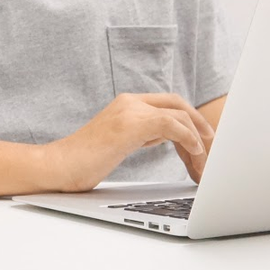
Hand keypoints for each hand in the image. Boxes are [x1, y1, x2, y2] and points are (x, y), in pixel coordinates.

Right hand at [42, 93, 215, 192]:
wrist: (57, 167)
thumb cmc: (84, 162)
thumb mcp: (118, 143)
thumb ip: (140, 134)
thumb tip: (165, 136)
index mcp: (126, 104)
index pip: (166, 104)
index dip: (188, 119)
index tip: (201, 139)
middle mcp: (129, 102)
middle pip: (177, 103)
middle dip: (199, 123)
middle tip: (212, 144)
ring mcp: (129, 111)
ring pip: (178, 114)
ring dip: (197, 136)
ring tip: (205, 157)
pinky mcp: (130, 125)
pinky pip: (171, 124)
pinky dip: (188, 138)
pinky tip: (194, 153)